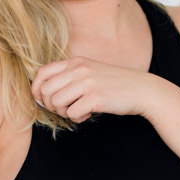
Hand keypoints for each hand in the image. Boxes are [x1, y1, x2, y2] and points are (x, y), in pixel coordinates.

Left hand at [31, 55, 154, 122]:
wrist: (142, 89)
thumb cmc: (114, 84)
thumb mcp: (89, 72)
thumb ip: (68, 78)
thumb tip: (42, 95)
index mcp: (75, 62)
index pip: (42, 73)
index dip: (36, 90)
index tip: (43, 101)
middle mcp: (80, 69)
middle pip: (46, 91)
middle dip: (51, 105)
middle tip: (65, 108)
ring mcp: (88, 82)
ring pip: (56, 103)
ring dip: (65, 112)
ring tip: (78, 110)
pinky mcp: (97, 97)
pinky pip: (72, 114)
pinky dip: (78, 118)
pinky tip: (89, 113)